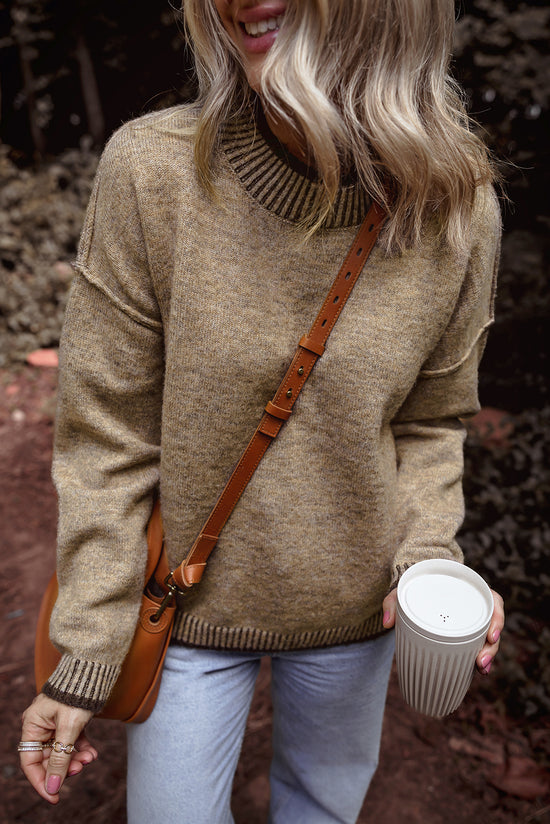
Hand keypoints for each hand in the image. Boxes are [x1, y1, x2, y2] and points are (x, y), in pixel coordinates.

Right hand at [19, 693, 95, 803]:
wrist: (94, 668)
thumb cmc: (77, 694)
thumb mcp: (69, 729)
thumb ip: (60, 758)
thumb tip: (52, 787)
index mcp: (32, 725)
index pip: (31, 762)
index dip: (42, 781)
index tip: (55, 797)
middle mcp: (41, 725)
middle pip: (48, 758)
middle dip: (65, 767)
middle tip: (82, 769)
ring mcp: (55, 723)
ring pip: (63, 751)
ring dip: (76, 759)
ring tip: (91, 759)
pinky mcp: (70, 720)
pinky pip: (73, 741)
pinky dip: (83, 749)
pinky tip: (93, 753)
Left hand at [382, 586, 504, 674]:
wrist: (415, 585)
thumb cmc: (414, 585)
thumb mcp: (403, 589)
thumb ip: (392, 602)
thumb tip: (386, 624)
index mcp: (468, 589)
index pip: (493, 601)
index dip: (497, 619)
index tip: (491, 635)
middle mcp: (475, 604)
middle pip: (493, 625)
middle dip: (492, 647)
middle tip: (481, 662)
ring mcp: (471, 620)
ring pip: (488, 638)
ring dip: (488, 655)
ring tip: (481, 669)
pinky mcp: (466, 632)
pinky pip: (478, 644)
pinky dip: (478, 656)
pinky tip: (477, 671)